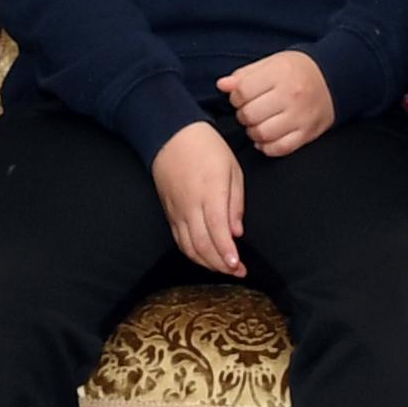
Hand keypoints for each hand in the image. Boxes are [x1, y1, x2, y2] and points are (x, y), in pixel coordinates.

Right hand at [151, 121, 246, 276]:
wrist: (170, 135)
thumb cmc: (206, 148)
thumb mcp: (232, 169)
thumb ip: (236, 203)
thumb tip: (237, 232)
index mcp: (209, 192)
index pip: (217, 230)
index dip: (226, 252)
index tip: (238, 266)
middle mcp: (190, 206)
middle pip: (202, 245)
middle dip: (220, 264)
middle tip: (238, 272)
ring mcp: (177, 211)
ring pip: (189, 247)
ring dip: (207, 263)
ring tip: (225, 268)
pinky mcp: (169, 213)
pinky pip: (179, 240)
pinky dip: (193, 254)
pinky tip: (206, 258)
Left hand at [217, 50, 334, 157]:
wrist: (334, 79)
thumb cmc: (298, 70)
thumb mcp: (271, 63)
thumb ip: (244, 75)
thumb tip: (222, 85)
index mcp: (280, 73)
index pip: (242, 91)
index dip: (235, 97)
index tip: (240, 97)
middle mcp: (291, 95)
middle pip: (250, 114)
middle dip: (243, 115)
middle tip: (249, 110)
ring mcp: (300, 116)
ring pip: (262, 133)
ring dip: (253, 131)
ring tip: (257, 123)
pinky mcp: (307, 133)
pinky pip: (280, 148)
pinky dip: (267, 146)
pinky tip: (266, 137)